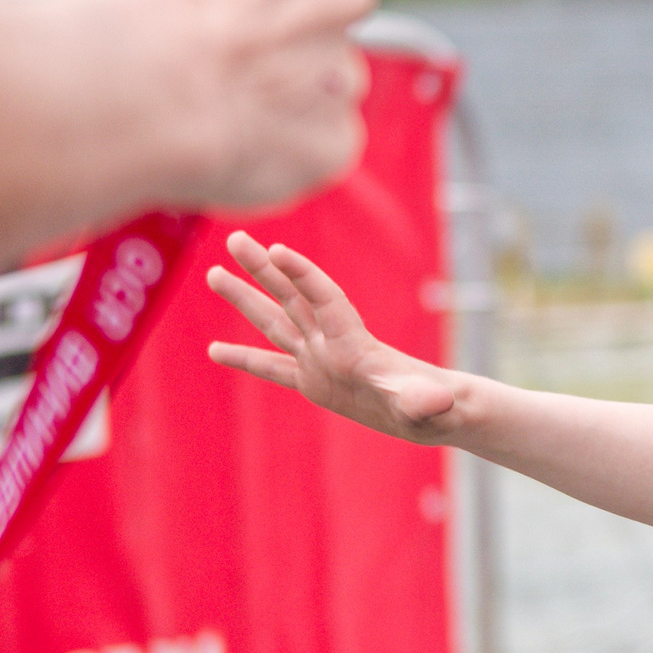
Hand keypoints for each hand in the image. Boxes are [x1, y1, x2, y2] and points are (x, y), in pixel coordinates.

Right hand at [59, 0, 376, 210]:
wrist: (117, 99)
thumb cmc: (115, 7)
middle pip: (326, 9)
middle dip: (281, 29)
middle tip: (213, 50)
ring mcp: (343, 68)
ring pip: (324, 80)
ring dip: (282, 93)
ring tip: (212, 101)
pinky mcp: (333, 139)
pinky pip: (319, 144)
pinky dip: (282, 152)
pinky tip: (231, 145)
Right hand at [207, 230, 460, 441]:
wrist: (432, 414)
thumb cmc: (436, 406)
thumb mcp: (429, 404)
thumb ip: (426, 400)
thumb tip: (439, 400)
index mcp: (354, 343)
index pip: (324, 299)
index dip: (302, 274)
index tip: (275, 249)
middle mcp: (331, 343)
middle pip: (290, 297)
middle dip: (262, 269)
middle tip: (234, 238)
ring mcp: (319, 360)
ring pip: (274, 322)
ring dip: (244, 299)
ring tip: (213, 273)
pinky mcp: (313, 382)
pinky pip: (271, 367)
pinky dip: (244, 359)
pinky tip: (213, 350)